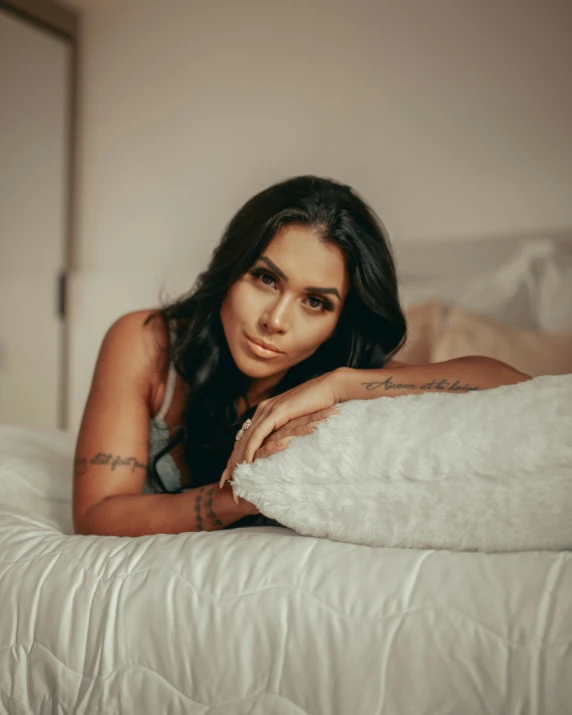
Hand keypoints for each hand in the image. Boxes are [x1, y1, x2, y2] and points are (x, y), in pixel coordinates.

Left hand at [219, 371, 343, 502]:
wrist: (330, 388)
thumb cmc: (320, 404)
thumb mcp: (299, 420)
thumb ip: (288, 430)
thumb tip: (286, 444)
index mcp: (266, 411)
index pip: (246, 437)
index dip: (237, 456)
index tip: (229, 474)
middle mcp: (262, 410)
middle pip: (240, 440)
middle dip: (231, 462)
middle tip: (223, 483)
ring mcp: (267, 410)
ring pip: (246, 439)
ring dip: (237, 460)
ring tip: (232, 478)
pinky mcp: (275, 413)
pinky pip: (258, 435)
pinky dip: (250, 450)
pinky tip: (246, 463)